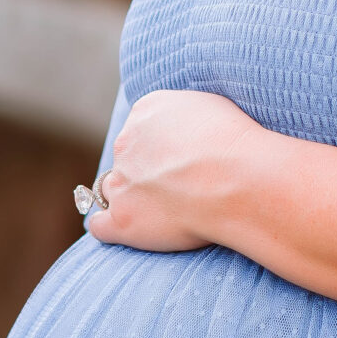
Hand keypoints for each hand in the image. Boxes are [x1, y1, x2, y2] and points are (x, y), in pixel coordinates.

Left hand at [88, 89, 261, 252]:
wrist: (236, 179)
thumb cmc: (234, 144)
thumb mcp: (210, 107)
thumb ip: (184, 116)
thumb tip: (183, 130)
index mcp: (145, 112)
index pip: (142, 131)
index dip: (162, 150)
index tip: (183, 162)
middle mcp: (125, 143)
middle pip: (126, 160)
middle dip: (146, 174)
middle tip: (180, 189)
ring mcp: (120, 182)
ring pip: (113, 191)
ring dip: (130, 200)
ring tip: (164, 212)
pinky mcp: (122, 219)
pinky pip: (100, 226)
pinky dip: (111, 229)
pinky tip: (131, 230)